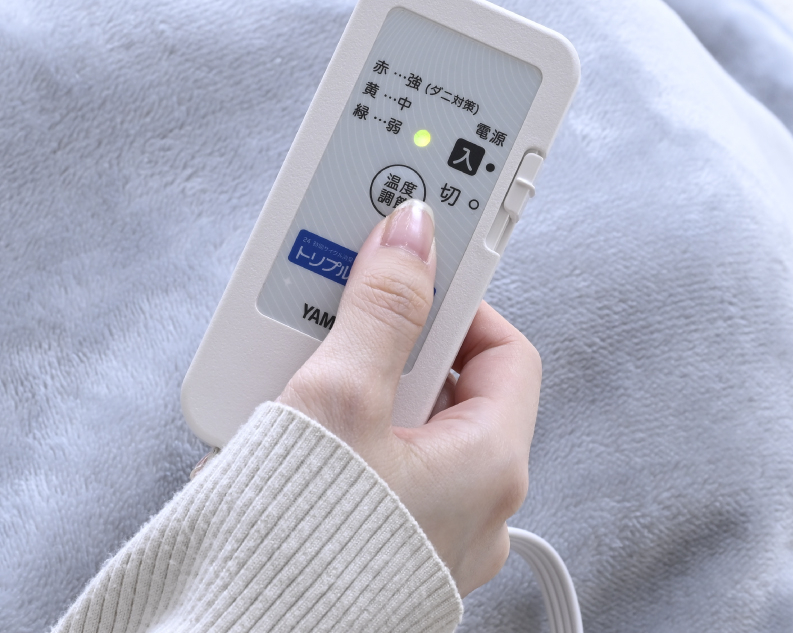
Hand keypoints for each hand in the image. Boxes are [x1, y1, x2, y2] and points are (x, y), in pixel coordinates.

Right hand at [278, 199, 541, 595]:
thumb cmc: (303, 544)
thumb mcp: (340, 398)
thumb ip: (380, 309)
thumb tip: (412, 238)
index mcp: (489, 467)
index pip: (503, 351)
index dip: (458, 303)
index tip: (412, 273)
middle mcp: (474, 508)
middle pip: (448, 388)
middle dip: (391, 344)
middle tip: (342, 319)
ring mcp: (430, 535)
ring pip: (406, 430)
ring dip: (357, 390)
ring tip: (301, 376)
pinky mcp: (385, 553)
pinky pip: (377, 472)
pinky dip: (341, 439)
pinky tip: (289, 432)